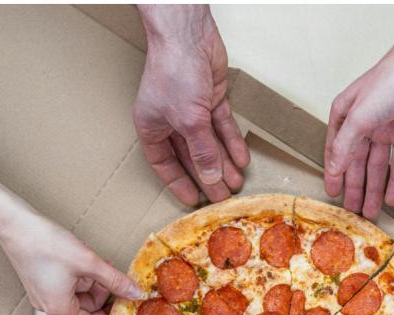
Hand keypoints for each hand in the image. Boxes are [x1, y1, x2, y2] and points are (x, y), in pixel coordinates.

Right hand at [0, 209, 142, 314]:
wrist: (15, 224)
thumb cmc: (47, 244)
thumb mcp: (89, 263)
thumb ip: (115, 281)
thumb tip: (136, 293)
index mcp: (59, 309)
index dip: (110, 314)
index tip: (122, 300)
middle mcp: (48, 305)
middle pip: (85, 308)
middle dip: (101, 290)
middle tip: (109, 272)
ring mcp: (42, 293)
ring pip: (77, 293)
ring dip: (90, 279)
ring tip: (94, 260)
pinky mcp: (39, 280)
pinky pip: (66, 284)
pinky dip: (78, 274)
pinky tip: (82, 258)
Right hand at [134, 5, 248, 205]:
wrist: (187, 36)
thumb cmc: (174, 73)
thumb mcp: (188, 122)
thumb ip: (202, 153)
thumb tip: (210, 180)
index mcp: (151, 127)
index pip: (164, 163)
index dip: (179, 183)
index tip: (193, 200)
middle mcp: (170, 120)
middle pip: (191, 156)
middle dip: (208, 176)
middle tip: (223, 197)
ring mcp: (192, 110)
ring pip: (209, 143)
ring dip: (223, 162)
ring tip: (237, 183)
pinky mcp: (211, 99)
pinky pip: (222, 127)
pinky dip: (232, 142)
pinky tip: (242, 159)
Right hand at [324, 5, 393, 218]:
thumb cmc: (392, 79)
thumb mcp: (361, 115)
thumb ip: (346, 144)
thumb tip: (334, 168)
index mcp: (346, 114)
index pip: (336, 150)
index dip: (334, 173)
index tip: (332, 194)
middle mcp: (364, 123)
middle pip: (357, 162)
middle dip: (355, 187)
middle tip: (352, 211)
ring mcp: (386, 129)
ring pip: (377, 166)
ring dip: (374, 188)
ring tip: (370, 211)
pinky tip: (392, 197)